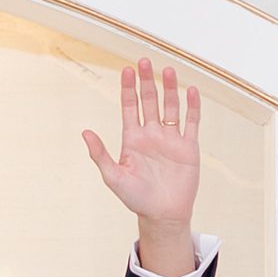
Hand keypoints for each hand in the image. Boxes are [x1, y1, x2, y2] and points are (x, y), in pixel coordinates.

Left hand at [82, 58, 200, 264]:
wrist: (162, 215)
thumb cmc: (136, 198)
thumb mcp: (113, 177)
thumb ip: (100, 154)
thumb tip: (85, 132)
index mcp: (133, 139)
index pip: (129, 107)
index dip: (128, 89)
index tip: (127, 70)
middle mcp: (152, 134)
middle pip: (149, 101)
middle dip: (146, 81)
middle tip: (144, 61)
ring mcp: (171, 139)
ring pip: (171, 107)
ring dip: (169, 89)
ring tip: (168, 70)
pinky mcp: (188, 146)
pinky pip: (192, 122)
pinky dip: (192, 107)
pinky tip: (192, 91)